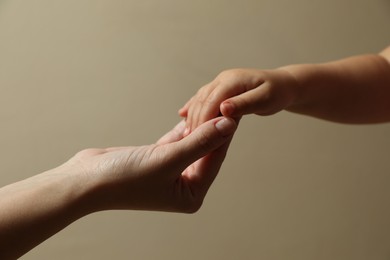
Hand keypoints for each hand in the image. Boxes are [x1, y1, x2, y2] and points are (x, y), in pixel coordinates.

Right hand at [63, 117, 237, 212]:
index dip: (225, 133)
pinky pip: (176, 141)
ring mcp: (171, 172)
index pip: (215, 159)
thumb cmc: (126, 179)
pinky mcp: (157, 159)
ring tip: (212, 103)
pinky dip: (182, 128)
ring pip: (191, 144)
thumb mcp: (168, 159)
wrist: (86, 181)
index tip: (235, 110)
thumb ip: (200, 142)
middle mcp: (184, 186)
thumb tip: (228, 125)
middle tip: (226, 102)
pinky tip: (193, 113)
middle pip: (205, 151)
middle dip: (213, 128)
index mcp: (192, 195)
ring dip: (199, 126)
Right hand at [179, 69, 299, 133]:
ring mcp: (219, 83)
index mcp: (232, 80)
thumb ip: (244, 104)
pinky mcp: (220, 88)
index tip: (197, 137)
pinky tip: (182, 115)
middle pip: (202, 101)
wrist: (282, 85)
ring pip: (199, 99)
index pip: (211, 100)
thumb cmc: (277, 93)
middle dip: (194, 120)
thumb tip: (224, 109)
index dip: (203, 119)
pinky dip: (193, 107)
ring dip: (191, 116)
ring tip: (185, 134)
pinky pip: (202, 98)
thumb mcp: (264, 100)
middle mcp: (223, 79)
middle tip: (188, 141)